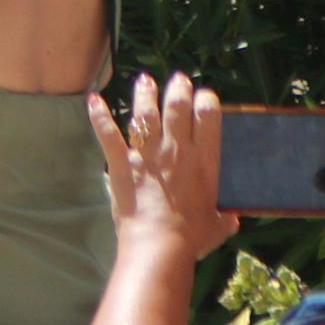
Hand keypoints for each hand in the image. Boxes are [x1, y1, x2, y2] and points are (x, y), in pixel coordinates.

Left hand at [92, 72, 237, 260]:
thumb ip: (226, 216)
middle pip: (177, 108)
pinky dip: (98, 115)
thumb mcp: (220, 225)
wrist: (159, 245)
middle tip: (178, 79)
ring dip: (144, 94)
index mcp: (205, 161)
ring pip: (145, 115)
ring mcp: (147, 155)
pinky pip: (108, 134)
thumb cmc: (193, 237)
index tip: (204, 95)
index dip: (206, 101)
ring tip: (144, 80)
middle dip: (178, 89)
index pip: (209, 118)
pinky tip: (92, 99)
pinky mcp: (121, 164)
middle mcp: (176, 151)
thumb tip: (232, 217)